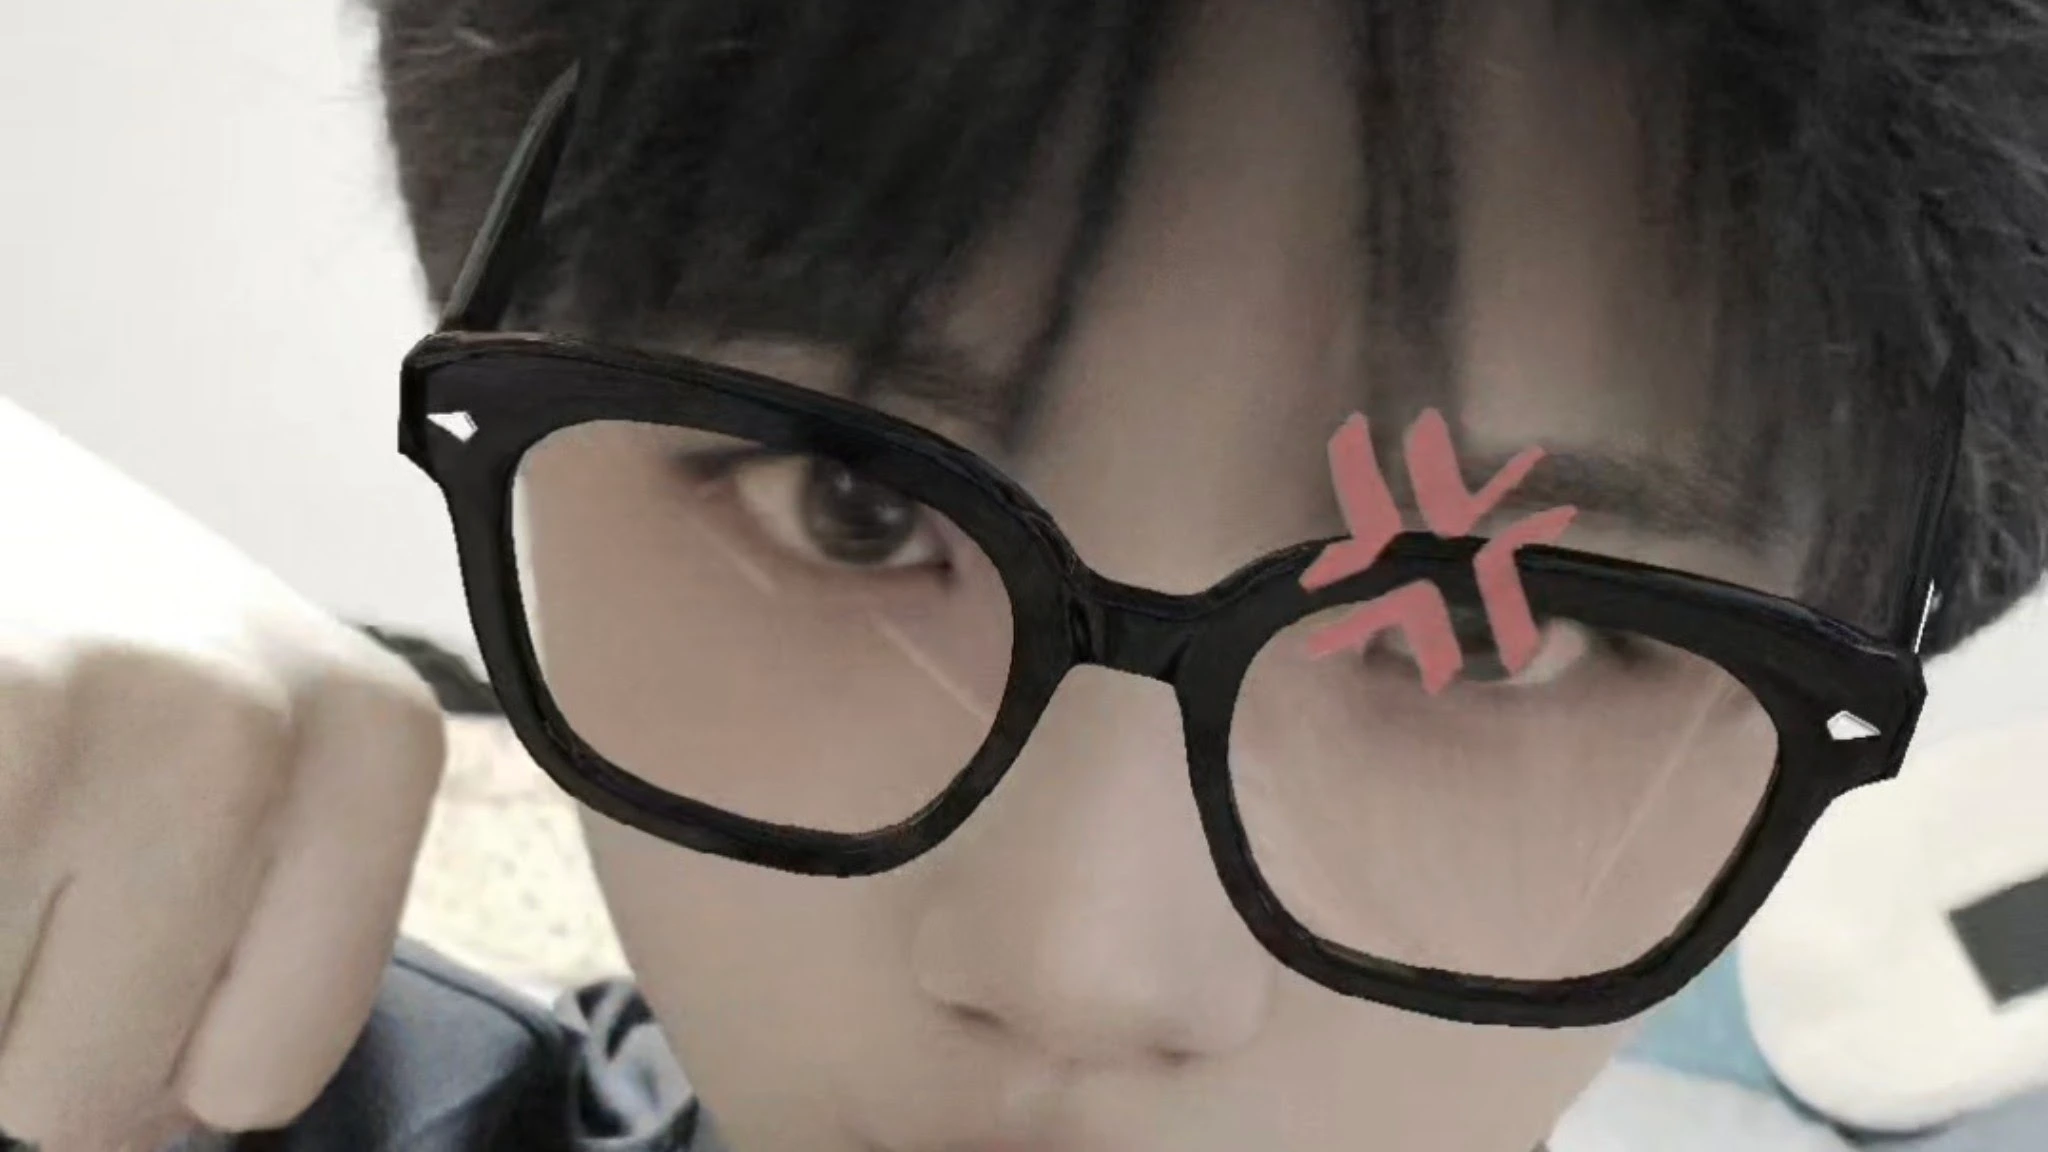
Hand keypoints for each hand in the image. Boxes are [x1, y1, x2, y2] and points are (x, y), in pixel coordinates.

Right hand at [0, 400, 446, 1149]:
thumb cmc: (61, 612)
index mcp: (370, 745)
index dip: (150, 1041)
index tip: (101, 902)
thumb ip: (258, 910)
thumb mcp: (226, 732)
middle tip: (21, 825)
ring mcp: (93, 715)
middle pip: (101, 1097)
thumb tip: (181, 1123)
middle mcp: (257, 726)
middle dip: (29, 1013)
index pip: (260, 1078)